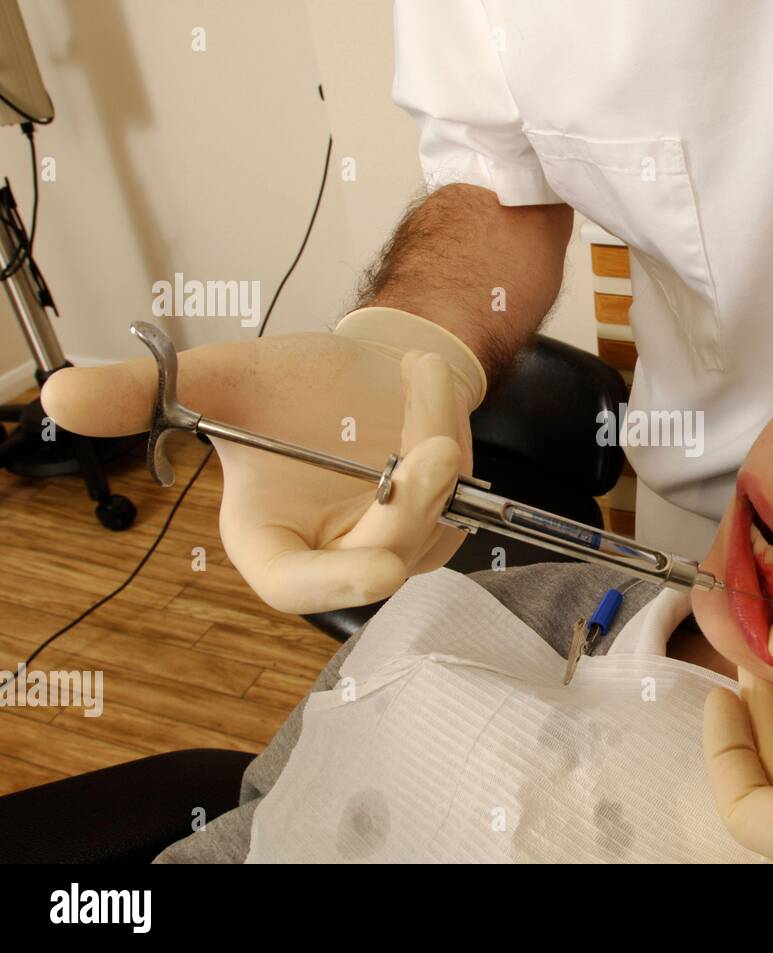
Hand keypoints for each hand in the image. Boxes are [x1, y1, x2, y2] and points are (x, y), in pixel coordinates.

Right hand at [41, 308, 486, 613]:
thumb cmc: (290, 387)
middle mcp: (334, 554)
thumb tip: (58, 395)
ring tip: (416, 375)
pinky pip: (461, 494)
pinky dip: (452, 435)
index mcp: (272, 543)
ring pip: (433, 521)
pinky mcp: (440, 522)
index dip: (338, 586)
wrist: (360, 368)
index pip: (299, 589)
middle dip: (414, 502)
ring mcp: (395, 542)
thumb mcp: (222, 381)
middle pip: (384, 557)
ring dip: (437, 448)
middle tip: (434, 446)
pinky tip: (425, 389)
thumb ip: (146, 394)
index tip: (384, 567)